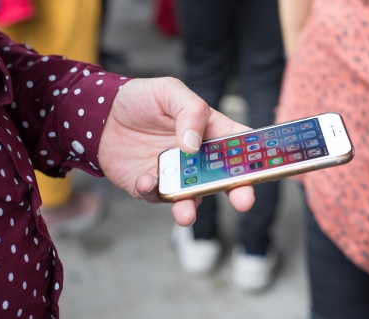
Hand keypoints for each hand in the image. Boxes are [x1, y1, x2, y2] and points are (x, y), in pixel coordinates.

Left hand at [98, 77, 254, 225]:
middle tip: (243, 201)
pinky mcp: (151, 186)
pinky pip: (157, 195)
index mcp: (207, 131)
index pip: (237, 144)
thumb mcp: (169, 91)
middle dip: (236, 190)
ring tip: (186, 213)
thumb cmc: (139, 98)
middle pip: (222, 177)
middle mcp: (196, 157)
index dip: (255, 156)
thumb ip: (189, 111)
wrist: (100, 115)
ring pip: (191, 196)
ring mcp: (175, 174)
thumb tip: (194, 145)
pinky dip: (153, 191)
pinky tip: (146, 179)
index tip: (268, 168)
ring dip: (190, 206)